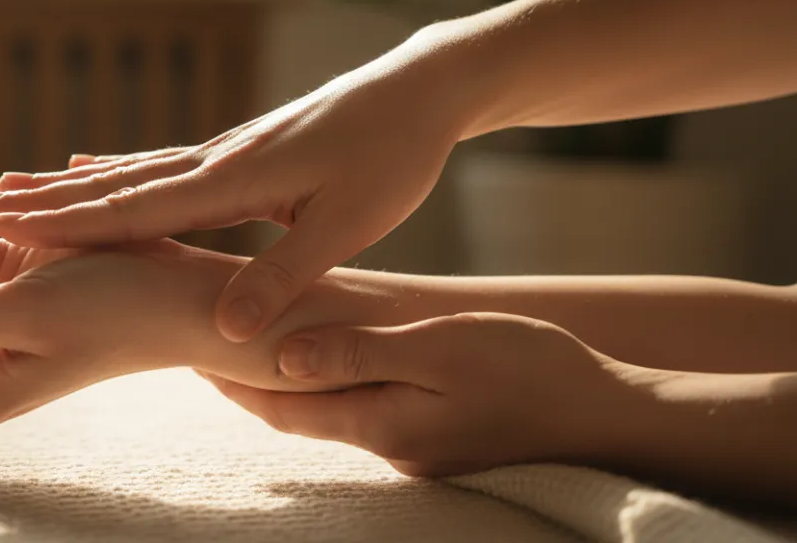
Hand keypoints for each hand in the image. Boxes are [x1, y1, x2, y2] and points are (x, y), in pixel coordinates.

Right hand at [0, 34, 474, 341]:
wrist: (418, 90)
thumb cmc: (391, 157)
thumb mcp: (349, 225)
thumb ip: (285, 275)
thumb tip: (225, 327)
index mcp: (235, 181)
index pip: (137, 208)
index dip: (71, 222)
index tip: (9, 227)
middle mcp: (216, 161)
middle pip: (117, 185)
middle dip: (48, 201)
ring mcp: (224, 152)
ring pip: (131, 171)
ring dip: (70, 184)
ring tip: (16, 185)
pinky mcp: (238, 151)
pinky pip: (161, 165)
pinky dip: (116, 169)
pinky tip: (93, 163)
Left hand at [200, 313, 639, 476]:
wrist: (607, 415)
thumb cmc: (529, 370)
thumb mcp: (441, 349)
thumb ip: (361, 353)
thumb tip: (284, 357)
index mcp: (382, 423)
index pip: (284, 407)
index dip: (233, 382)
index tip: (190, 353)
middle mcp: (389, 444)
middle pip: (299, 415)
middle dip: (248, 386)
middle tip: (202, 352)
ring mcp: (416, 447)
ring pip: (331, 413)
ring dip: (289, 387)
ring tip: (251, 354)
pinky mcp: (441, 438)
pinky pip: (369, 411)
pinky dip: (335, 387)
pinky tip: (332, 365)